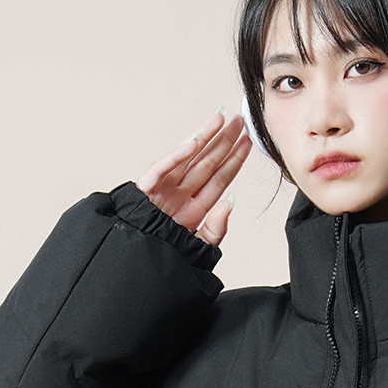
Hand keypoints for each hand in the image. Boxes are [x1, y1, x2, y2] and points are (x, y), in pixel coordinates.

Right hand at [135, 108, 251, 248]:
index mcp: (195, 208)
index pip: (219, 178)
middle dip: (223, 141)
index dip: (234, 160)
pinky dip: (176, 156)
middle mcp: (181, 194)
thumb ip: (216, 227)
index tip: (248, 141)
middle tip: (238, 120)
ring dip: (204, 137)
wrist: (139, 268)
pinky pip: (162, 168)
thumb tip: (230, 202)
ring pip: (188, 158)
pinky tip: (194, 142)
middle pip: (207, 162)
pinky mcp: (147, 189)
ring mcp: (164, 189)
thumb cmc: (167, 257)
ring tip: (219, 119)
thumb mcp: (199, 247)